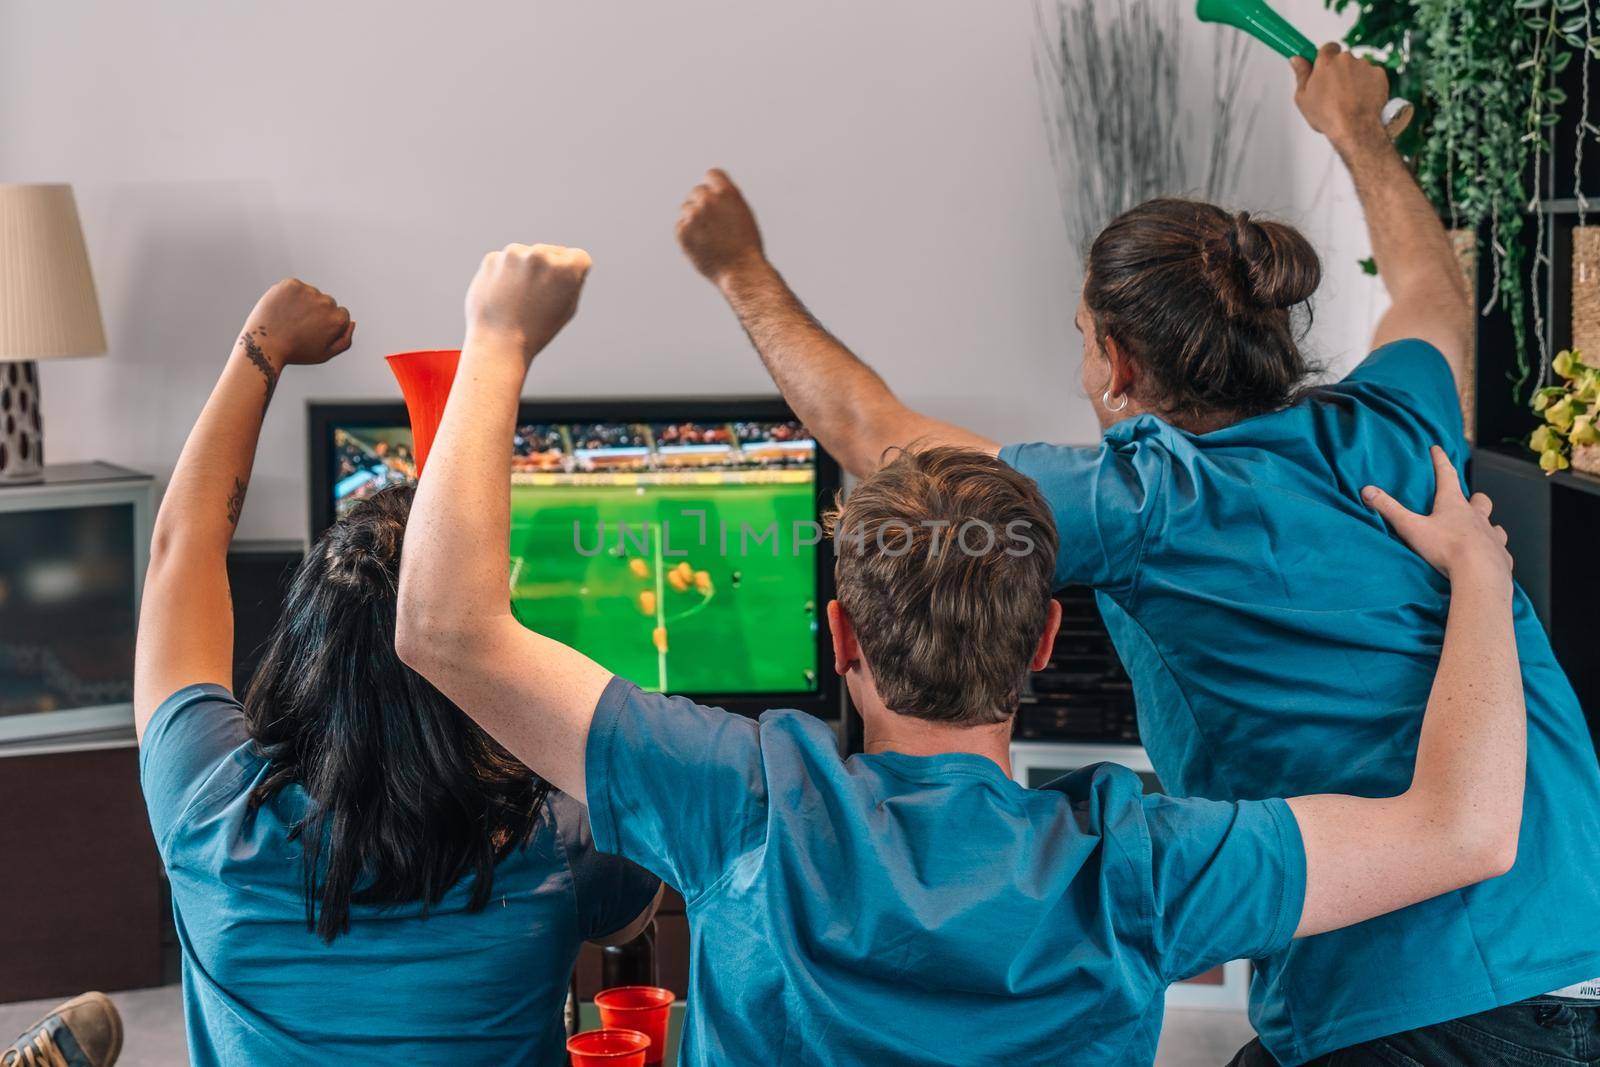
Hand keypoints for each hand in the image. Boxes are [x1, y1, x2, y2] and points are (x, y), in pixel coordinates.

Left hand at [241, 279, 354, 367]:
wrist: (264, 345)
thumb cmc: (295, 352)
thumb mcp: (325, 354)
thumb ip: (345, 340)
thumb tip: (352, 322)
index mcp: (338, 318)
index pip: (340, 314)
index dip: (326, 324)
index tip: (312, 332)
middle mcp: (326, 302)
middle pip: (327, 302)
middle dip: (316, 312)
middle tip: (299, 327)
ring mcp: (308, 291)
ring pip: (310, 294)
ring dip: (302, 303)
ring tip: (288, 319)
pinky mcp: (291, 284)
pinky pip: (295, 287)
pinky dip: (289, 296)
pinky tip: (281, 310)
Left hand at [464, 243, 591, 362]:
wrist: (498, 341)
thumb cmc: (537, 330)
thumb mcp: (568, 307)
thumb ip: (571, 279)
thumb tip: (564, 260)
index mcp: (567, 268)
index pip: (578, 257)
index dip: (571, 276)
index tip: (560, 292)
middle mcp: (542, 255)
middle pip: (552, 253)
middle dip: (547, 270)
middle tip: (536, 299)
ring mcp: (514, 254)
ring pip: (527, 255)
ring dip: (525, 270)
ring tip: (519, 299)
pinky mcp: (492, 258)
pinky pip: (505, 262)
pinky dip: (505, 275)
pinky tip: (503, 296)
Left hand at [676, 169, 764, 286]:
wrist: (741, 270)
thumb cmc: (746, 245)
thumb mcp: (743, 213)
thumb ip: (725, 199)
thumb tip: (708, 191)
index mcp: (727, 192)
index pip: (711, 175)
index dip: (713, 188)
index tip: (715, 199)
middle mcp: (708, 200)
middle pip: (697, 192)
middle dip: (702, 205)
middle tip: (714, 225)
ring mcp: (693, 215)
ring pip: (686, 209)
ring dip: (694, 220)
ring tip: (710, 238)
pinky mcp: (682, 231)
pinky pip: (681, 226)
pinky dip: (688, 235)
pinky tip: (702, 246)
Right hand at [1291, 43, 1389, 148]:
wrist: (1355, 127)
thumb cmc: (1329, 115)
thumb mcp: (1303, 98)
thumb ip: (1301, 74)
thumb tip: (1296, 60)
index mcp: (1326, 62)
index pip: (1327, 47)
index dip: (1326, 57)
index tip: (1323, 65)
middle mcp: (1346, 59)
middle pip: (1343, 59)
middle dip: (1340, 71)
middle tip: (1335, 90)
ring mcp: (1364, 65)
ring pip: (1358, 68)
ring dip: (1354, 78)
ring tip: (1349, 99)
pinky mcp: (1379, 74)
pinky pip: (1372, 76)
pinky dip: (1368, 85)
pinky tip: (1361, 99)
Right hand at [1363, 447, 1511, 581]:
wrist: (1480, 573)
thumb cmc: (1446, 548)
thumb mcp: (1412, 527)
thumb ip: (1389, 509)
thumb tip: (1366, 490)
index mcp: (1454, 505)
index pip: (1447, 475)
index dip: (1440, 461)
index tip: (1437, 448)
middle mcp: (1477, 517)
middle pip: (1480, 500)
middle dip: (1474, 498)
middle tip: (1469, 500)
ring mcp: (1492, 536)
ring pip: (1495, 525)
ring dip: (1487, 526)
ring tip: (1478, 532)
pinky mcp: (1501, 557)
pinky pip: (1499, 551)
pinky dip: (1494, 552)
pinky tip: (1488, 559)